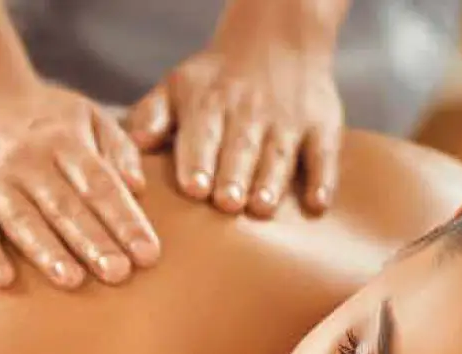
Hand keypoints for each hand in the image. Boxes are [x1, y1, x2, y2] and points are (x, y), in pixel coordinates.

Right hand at [0, 79, 160, 289]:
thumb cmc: (38, 112)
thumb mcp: (85, 114)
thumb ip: (118, 148)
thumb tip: (140, 188)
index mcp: (65, 142)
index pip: (101, 186)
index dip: (126, 220)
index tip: (148, 254)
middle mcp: (30, 161)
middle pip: (66, 207)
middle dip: (93, 241)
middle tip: (119, 273)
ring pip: (24, 220)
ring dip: (47, 251)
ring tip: (72, 280)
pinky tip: (1, 279)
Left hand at [129, 24, 344, 217]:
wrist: (277, 40)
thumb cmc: (214, 80)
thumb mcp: (176, 86)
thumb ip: (151, 115)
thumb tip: (136, 141)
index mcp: (209, 104)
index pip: (203, 134)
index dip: (199, 160)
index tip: (195, 187)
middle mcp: (250, 112)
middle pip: (242, 148)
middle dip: (234, 175)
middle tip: (228, 203)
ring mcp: (289, 120)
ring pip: (280, 154)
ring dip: (272, 181)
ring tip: (262, 206)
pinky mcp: (322, 127)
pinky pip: (324, 154)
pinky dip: (323, 179)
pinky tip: (317, 204)